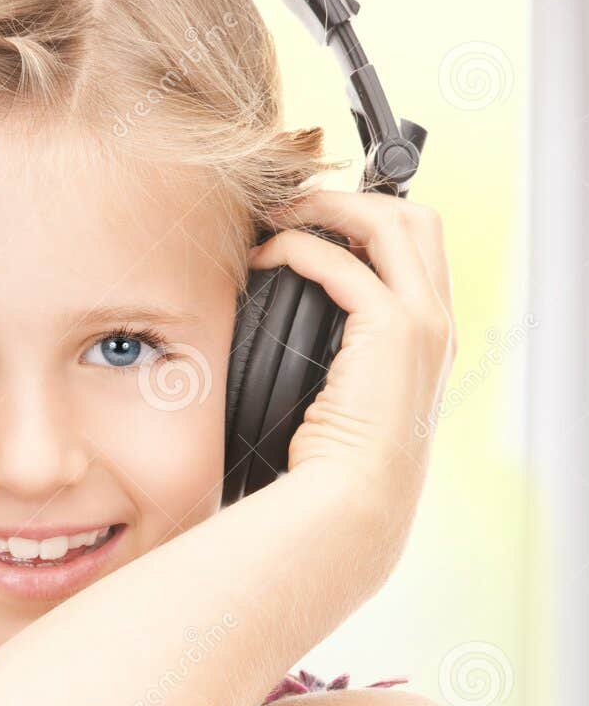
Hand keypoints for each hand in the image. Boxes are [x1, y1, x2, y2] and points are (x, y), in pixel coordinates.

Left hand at [247, 191, 456, 532]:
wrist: (352, 505)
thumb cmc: (337, 468)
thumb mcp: (341, 399)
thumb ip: (335, 356)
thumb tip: (284, 326)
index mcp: (430, 342)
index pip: (415, 253)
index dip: (368, 225)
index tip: (314, 223)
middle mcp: (438, 326)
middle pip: (417, 222)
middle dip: (355, 200)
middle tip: (297, 206)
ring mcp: (423, 325)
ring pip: (390, 225)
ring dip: (330, 208)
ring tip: (280, 216)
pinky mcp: (394, 330)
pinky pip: (343, 262)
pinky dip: (302, 247)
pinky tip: (268, 256)